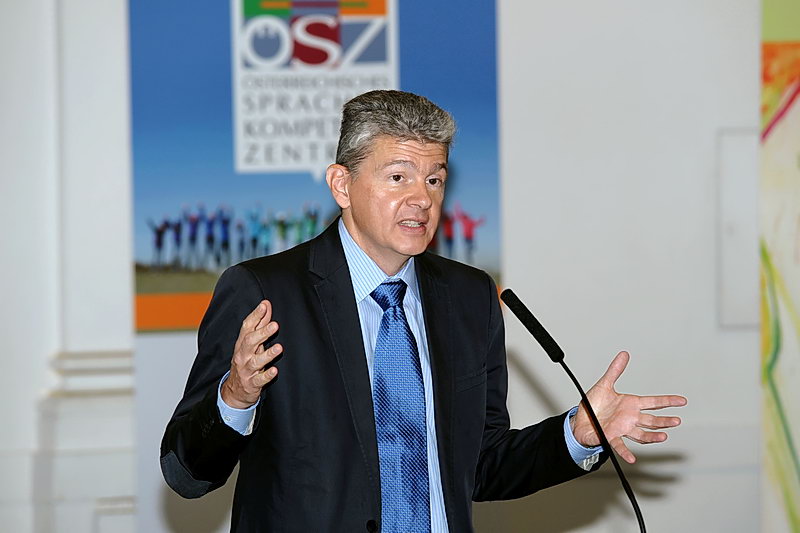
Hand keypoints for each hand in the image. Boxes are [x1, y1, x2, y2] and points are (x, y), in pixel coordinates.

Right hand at [221, 300, 283, 408]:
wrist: (235, 390)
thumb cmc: (245, 362)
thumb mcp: (251, 343)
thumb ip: (259, 324)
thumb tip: (266, 305)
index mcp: (242, 344)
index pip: (247, 327)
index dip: (255, 316)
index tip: (264, 306)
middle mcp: (243, 355)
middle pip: (250, 342)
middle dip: (262, 333)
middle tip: (275, 325)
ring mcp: (246, 370)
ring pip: (255, 361)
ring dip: (267, 354)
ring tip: (279, 348)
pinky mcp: (252, 383)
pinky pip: (259, 379)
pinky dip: (267, 375)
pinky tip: (274, 370)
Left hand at [571, 351, 686, 463]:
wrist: (580, 420)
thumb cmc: (593, 405)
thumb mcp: (604, 384)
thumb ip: (615, 370)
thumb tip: (624, 354)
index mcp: (630, 404)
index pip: (653, 402)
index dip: (667, 401)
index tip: (682, 401)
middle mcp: (629, 418)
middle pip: (651, 420)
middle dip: (664, 421)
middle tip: (676, 421)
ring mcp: (622, 429)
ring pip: (641, 434)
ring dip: (652, 436)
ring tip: (663, 437)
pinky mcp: (610, 437)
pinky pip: (619, 446)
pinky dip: (626, 453)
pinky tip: (632, 459)